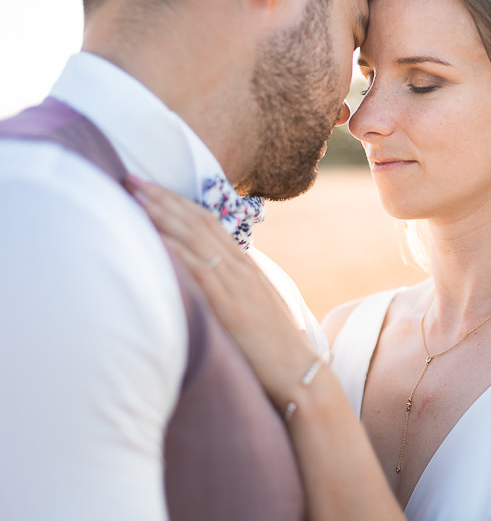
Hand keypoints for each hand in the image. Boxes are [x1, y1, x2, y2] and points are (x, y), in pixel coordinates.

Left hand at [127, 175, 318, 408]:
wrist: (299, 373)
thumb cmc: (276, 347)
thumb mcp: (256, 306)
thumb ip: (234, 287)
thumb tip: (209, 277)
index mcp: (247, 266)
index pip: (209, 222)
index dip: (178, 201)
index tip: (151, 186)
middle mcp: (241, 269)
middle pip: (198, 222)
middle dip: (163, 198)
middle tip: (131, 177)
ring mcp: (237, 286)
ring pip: (196, 240)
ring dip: (164, 216)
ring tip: (136, 196)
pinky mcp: (231, 308)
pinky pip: (201, 272)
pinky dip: (178, 252)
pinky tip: (158, 238)